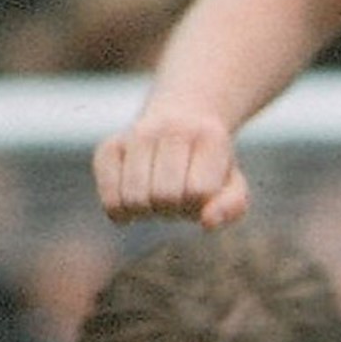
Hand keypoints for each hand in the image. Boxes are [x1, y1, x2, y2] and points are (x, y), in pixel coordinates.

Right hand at [94, 101, 249, 228]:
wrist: (182, 119)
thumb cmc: (208, 164)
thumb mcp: (232, 183)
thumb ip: (231, 206)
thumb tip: (207, 222)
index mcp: (209, 136)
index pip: (198, 191)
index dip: (199, 203)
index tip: (201, 192)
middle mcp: (170, 128)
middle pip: (165, 196)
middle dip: (174, 208)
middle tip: (178, 196)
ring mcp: (136, 134)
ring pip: (135, 200)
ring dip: (149, 212)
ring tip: (158, 196)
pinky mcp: (108, 148)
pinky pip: (111, 200)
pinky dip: (122, 212)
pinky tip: (135, 201)